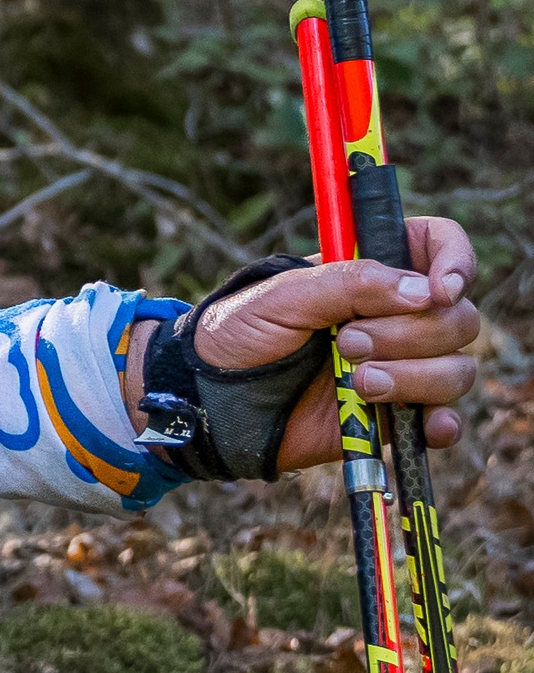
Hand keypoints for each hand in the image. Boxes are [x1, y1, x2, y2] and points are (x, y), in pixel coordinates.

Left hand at [192, 216, 480, 472]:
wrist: (214, 400)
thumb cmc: (240, 334)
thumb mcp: (282, 297)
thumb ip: (349, 285)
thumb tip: (425, 292)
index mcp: (372, 270)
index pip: (440, 247)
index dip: (455, 263)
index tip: (438, 290)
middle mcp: (397, 315)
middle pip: (458, 317)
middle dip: (409, 333)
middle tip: (348, 342)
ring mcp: (402, 366)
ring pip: (457, 369)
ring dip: (414, 377)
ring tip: (357, 383)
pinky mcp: (397, 414)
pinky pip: (446, 420)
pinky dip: (442, 423)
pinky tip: (421, 425)